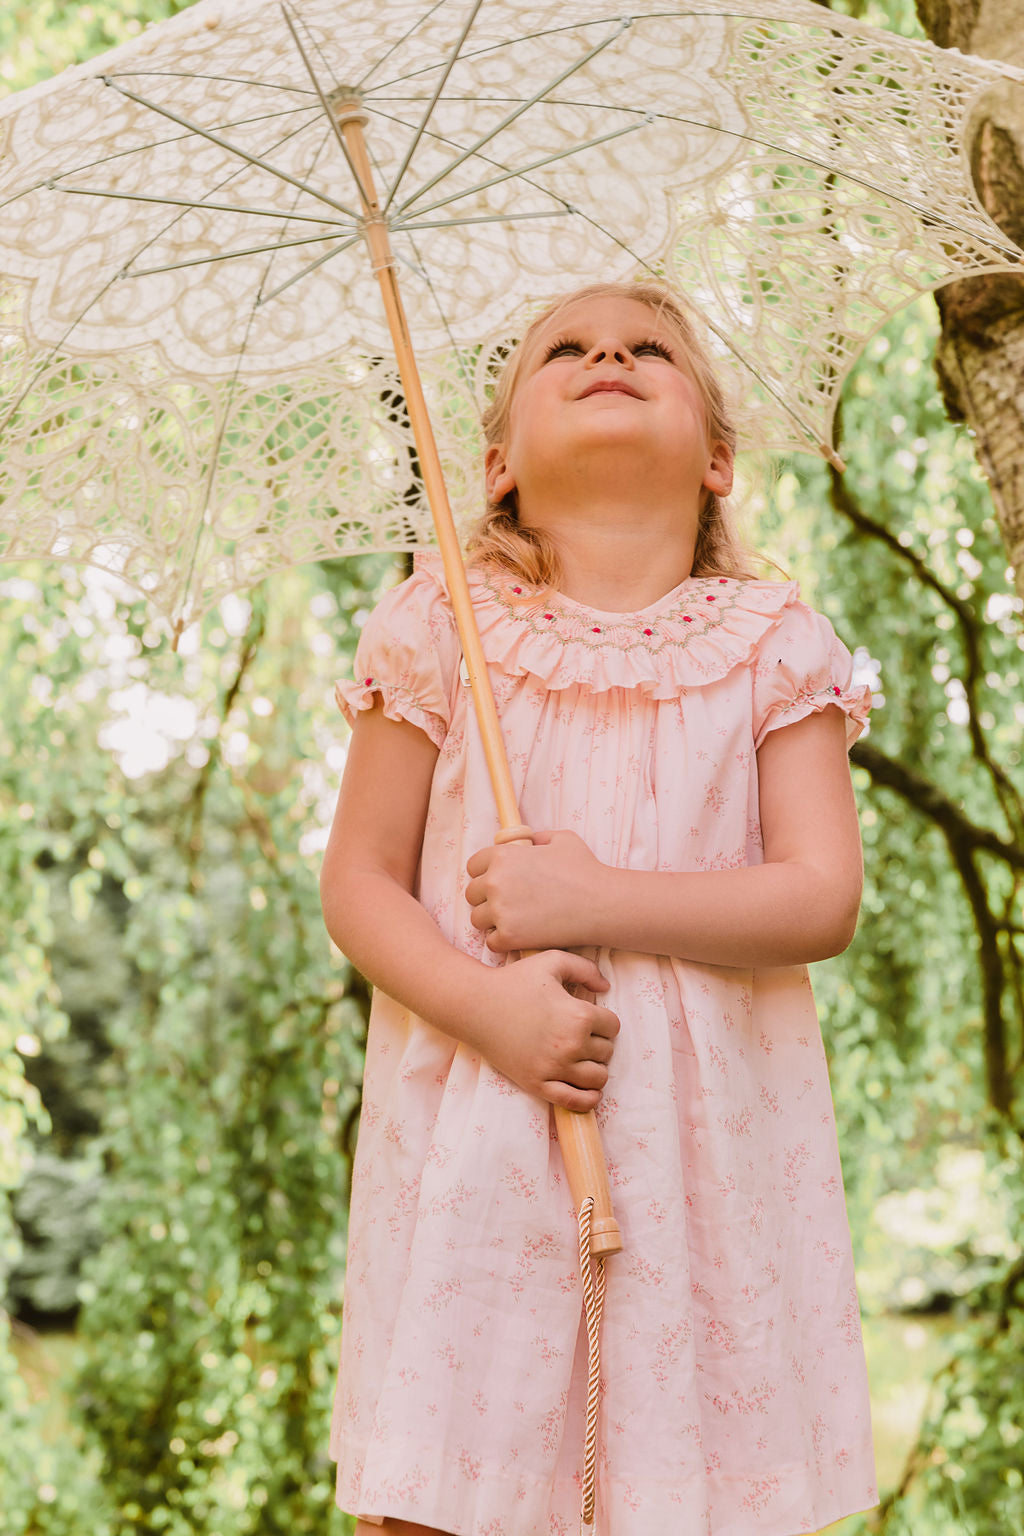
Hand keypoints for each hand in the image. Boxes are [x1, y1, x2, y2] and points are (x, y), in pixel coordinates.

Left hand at [465, 829, 603, 953]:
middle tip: (508, 905)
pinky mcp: (509, 936)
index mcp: (503, 856)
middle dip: (486, 899)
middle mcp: (495, 881)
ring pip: (477, 919)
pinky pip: (491, 942)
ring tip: (514, 922)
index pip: (473, 866)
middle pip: (472, 894)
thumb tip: (527, 841)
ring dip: (492, 922)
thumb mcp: (561, 839)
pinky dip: (503, 942)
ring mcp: (500, 910)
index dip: (486, 875)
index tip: (499, 884)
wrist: (601, 904)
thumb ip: (537, 838)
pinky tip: (520, 937)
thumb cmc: (585, 869)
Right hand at [472, 950, 619, 1111]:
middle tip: (581, 1035)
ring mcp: (554, 1068)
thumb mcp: (551, 961)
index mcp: (579, 1015)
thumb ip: (585, 969)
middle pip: (607, 1052)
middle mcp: (571, 1045)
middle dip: (599, 1042)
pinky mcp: (537, 1084)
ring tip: (583, 1058)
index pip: (613, 1027)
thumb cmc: (514, 980)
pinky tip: (589, 1090)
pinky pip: (575, 1101)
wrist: (475, 1005)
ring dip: (596, 1068)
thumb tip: (606, 988)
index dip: (604, 1020)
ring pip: (598, 1078)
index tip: (589, 1017)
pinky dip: (588, 1099)